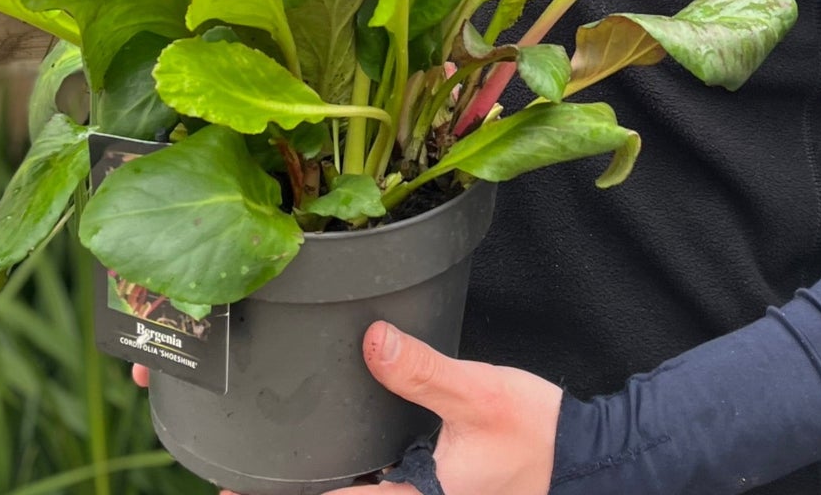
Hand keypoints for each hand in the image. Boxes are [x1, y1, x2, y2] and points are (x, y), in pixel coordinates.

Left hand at [132, 322, 562, 494]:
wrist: (587, 459)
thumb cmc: (536, 434)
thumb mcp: (477, 395)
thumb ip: (422, 372)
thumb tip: (372, 341)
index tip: (233, 490)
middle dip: (301, 493)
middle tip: (242, 476)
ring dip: (328, 488)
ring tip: (281, 468)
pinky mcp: (441, 488)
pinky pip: (386, 490)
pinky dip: (356, 481)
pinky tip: (343, 459)